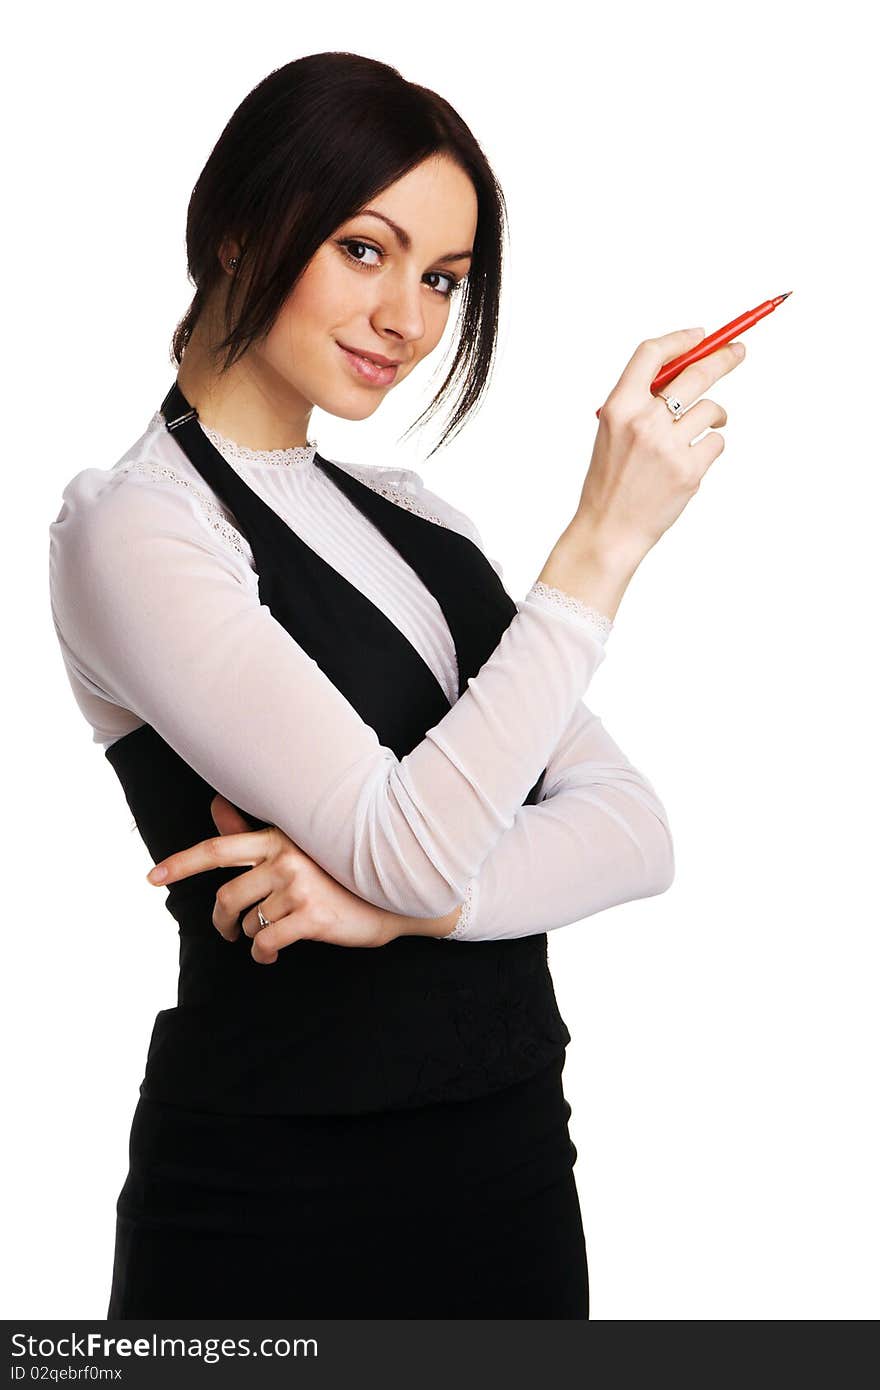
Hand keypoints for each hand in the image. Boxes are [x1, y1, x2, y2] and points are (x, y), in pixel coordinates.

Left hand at [146, 793, 396, 962]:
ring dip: (249, 936)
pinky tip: (272, 954)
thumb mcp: (300, 847)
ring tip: (267, 935)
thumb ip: (254, 832)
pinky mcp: (311, 916)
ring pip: (247, 923)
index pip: (218, 848)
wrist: (396, 895)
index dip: (181, 863)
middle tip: (225, 931)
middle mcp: (285, 858)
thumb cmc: (343, 871)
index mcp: (278, 838)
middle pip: (226, 896)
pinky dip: (262, 954)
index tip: (152, 877)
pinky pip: (266, 943)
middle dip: (219, 920)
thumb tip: (215, 805)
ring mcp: (298, 887)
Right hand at [577, 326, 746, 563]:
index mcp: (618, 407)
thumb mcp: (612, 432)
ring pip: (712, 410)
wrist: (609, 530)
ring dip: (715, 417)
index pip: (651, 354)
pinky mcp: (689, 470)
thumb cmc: (610, 482)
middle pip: (696, 372)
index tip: (700, 336)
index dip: (680, 339)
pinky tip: (691, 461)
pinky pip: (716, 442)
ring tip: (704, 429)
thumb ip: (640, 401)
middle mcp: (643, 421)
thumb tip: (684, 371)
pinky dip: (710, 447)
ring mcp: (668, 446)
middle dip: (723, 358)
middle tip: (737, 351)